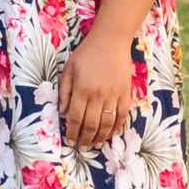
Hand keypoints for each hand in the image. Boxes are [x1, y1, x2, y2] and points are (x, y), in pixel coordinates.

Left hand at [58, 32, 134, 148]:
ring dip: (101, 137)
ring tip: (95, 144)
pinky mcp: (125, 94)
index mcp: (82, 89)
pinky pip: (122, 115)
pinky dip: (117, 127)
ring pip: (107, 123)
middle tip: (82, 148)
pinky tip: (112, 134)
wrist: (111, 40)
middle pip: (91, 124)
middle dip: (85, 139)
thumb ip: (64, 90)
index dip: (73, 132)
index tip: (70, 140)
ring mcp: (113, 95)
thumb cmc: (87, 53)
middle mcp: (97, 95)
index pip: (76, 117)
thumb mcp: (69, 68)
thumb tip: (63, 112)